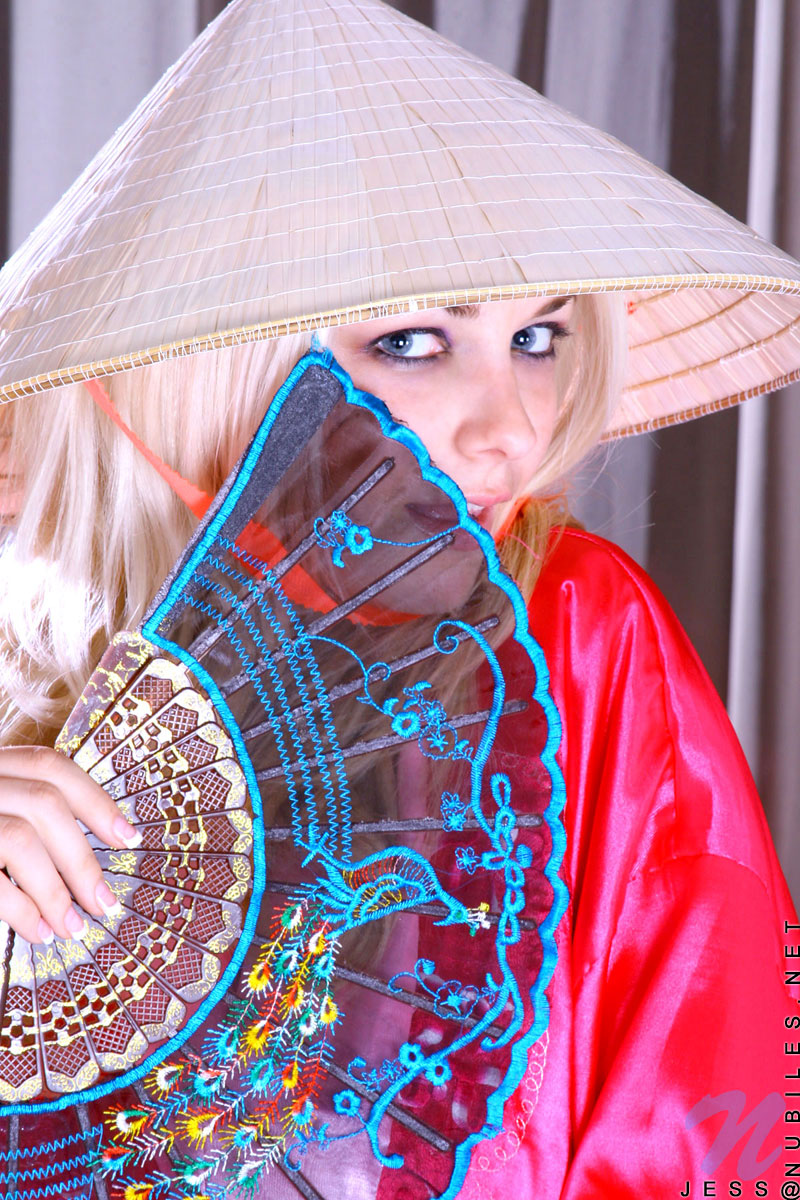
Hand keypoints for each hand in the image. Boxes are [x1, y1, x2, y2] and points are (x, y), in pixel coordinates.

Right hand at [0, 745, 139, 943]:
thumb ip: (27, 819)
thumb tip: (86, 869)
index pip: (51, 767)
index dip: (96, 802)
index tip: (130, 839)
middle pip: (45, 804)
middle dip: (82, 859)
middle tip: (104, 904)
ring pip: (20, 839)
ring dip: (55, 890)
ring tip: (72, 927)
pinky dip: (21, 910)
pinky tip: (40, 931)